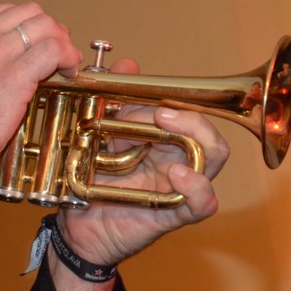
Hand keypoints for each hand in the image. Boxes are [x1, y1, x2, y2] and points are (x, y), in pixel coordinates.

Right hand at [0, 2, 81, 193]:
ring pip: (45, 27)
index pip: (6, 13)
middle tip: (60, 51)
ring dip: (64, 43)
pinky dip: (68, 58)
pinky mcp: (13, 78)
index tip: (39, 42)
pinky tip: (68, 73)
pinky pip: (53, 51)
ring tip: (67, 64)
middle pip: (30, 13)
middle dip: (51, 29)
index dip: (30, 25)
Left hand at [55, 57, 229, 266]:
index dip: (174, 100)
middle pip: (207, 128)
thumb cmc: (91, 182)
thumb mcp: (98, 135)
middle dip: (189, 115)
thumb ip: (114, 102)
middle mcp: (177, 159)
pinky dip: (198, 187)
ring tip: (169, 129)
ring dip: (199, 138)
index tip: (149, 98)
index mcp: (163, 139)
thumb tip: (128, 63)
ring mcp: (179, 186)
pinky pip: (202, 203)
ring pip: (214, 158)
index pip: (185, 111)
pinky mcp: (175, 213)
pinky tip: (179, 174)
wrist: (76, 227)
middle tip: (160, 112)